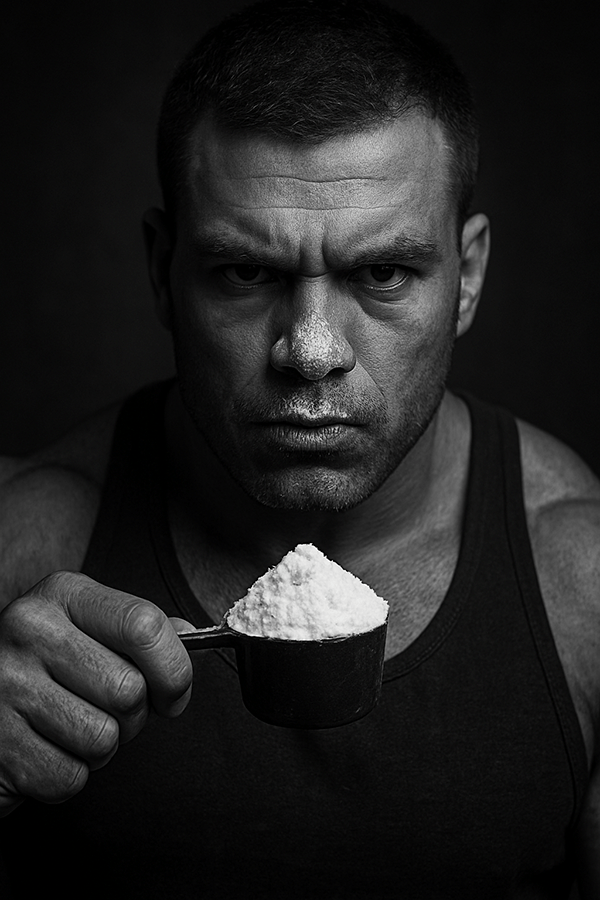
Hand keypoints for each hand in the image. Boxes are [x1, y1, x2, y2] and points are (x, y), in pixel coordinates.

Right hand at [0, 571, 193, 816]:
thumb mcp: (87, 626)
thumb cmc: (42, 663)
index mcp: (63, 594)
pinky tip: (47, 747)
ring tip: (71, 726)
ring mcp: (7, 686)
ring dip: (100, 747)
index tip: (173, 692)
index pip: (144, 626)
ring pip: (103, 739)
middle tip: (108, 711)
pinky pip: (69, 777)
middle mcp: (29, 631)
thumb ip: (138, 631)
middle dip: (134, 715)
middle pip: (129, 690)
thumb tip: (189, 637)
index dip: (174, 669)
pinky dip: (69, 775)